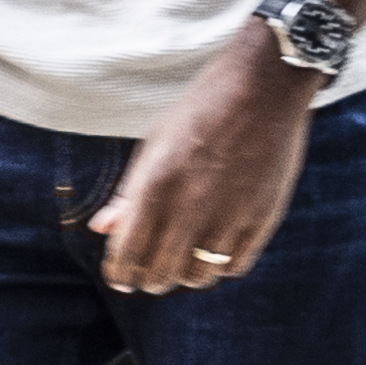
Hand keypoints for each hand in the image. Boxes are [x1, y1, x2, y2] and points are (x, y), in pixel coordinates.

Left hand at [90, 45, 318, 298]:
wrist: (264, 84)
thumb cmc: (201, 109)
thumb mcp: (155, 143)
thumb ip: (128, 193)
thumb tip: (101, 229)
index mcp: (155, 185)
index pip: (127, 254)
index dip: (119, 273)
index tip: (120, 277)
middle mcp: (189, 206)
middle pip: (159, 274)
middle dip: (148, 280)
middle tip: (148, 275)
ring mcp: (229, 215)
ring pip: (197, 277)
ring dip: (184, 275)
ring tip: (182, 262)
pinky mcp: (262, 219)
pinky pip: (234, 267)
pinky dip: (220, 267)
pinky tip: (214, 250)